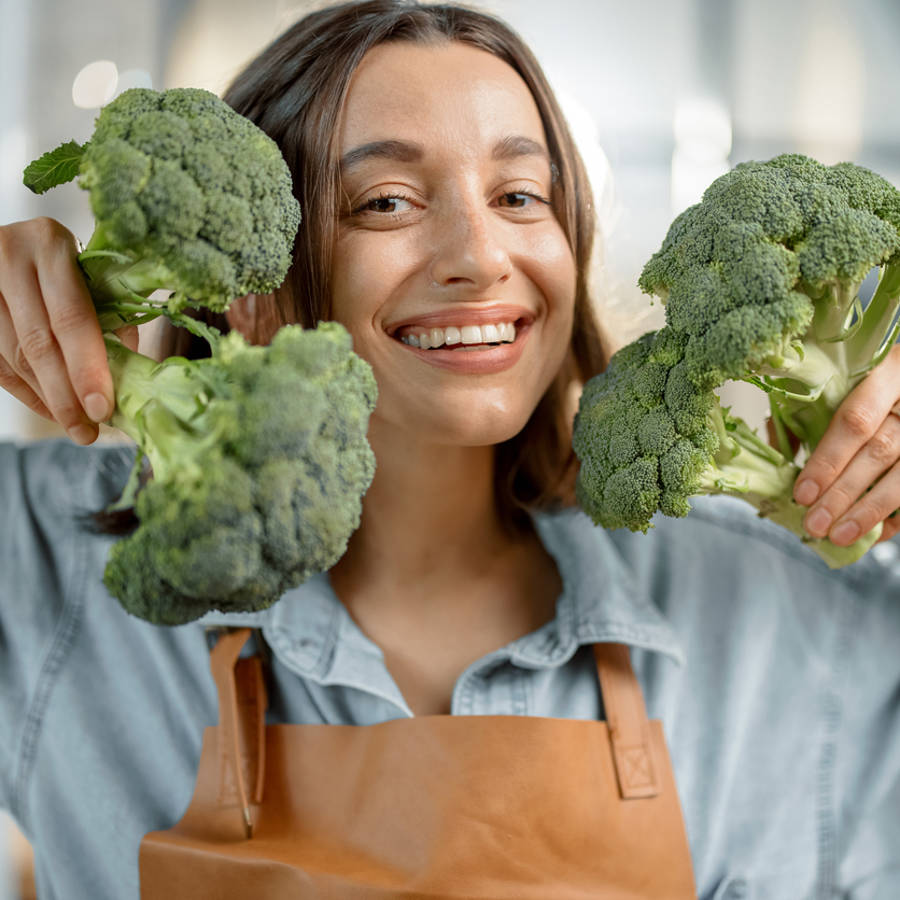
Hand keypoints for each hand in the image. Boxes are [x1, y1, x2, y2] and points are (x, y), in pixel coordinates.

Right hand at [0, 217, 135, 444]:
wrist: (20, 241)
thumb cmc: (70, 260)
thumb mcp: (94, 274)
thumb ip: (111, 319)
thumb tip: (123, 381)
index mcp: (49, 245)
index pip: (71, 318)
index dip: (86, 369)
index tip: (101, 409)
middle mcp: (9, 259)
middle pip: (37, 344)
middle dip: (65, 396)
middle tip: (87, 431)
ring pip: (14, 357)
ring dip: (47, 398)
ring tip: (75, 425)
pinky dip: (26, 391)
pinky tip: (51, 409)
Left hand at [793, 344, 899, 545]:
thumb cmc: (865, 384)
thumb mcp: (840, 384)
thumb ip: (807, 414)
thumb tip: (776, 450)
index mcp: (888, 373)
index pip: (855, 421)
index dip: (827, 460)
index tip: (802, 493)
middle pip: (878, 452)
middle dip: (842, 493)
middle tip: (815, 523)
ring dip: (869, 511)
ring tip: (839, 535)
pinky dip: (895, 516)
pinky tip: (872, 534)